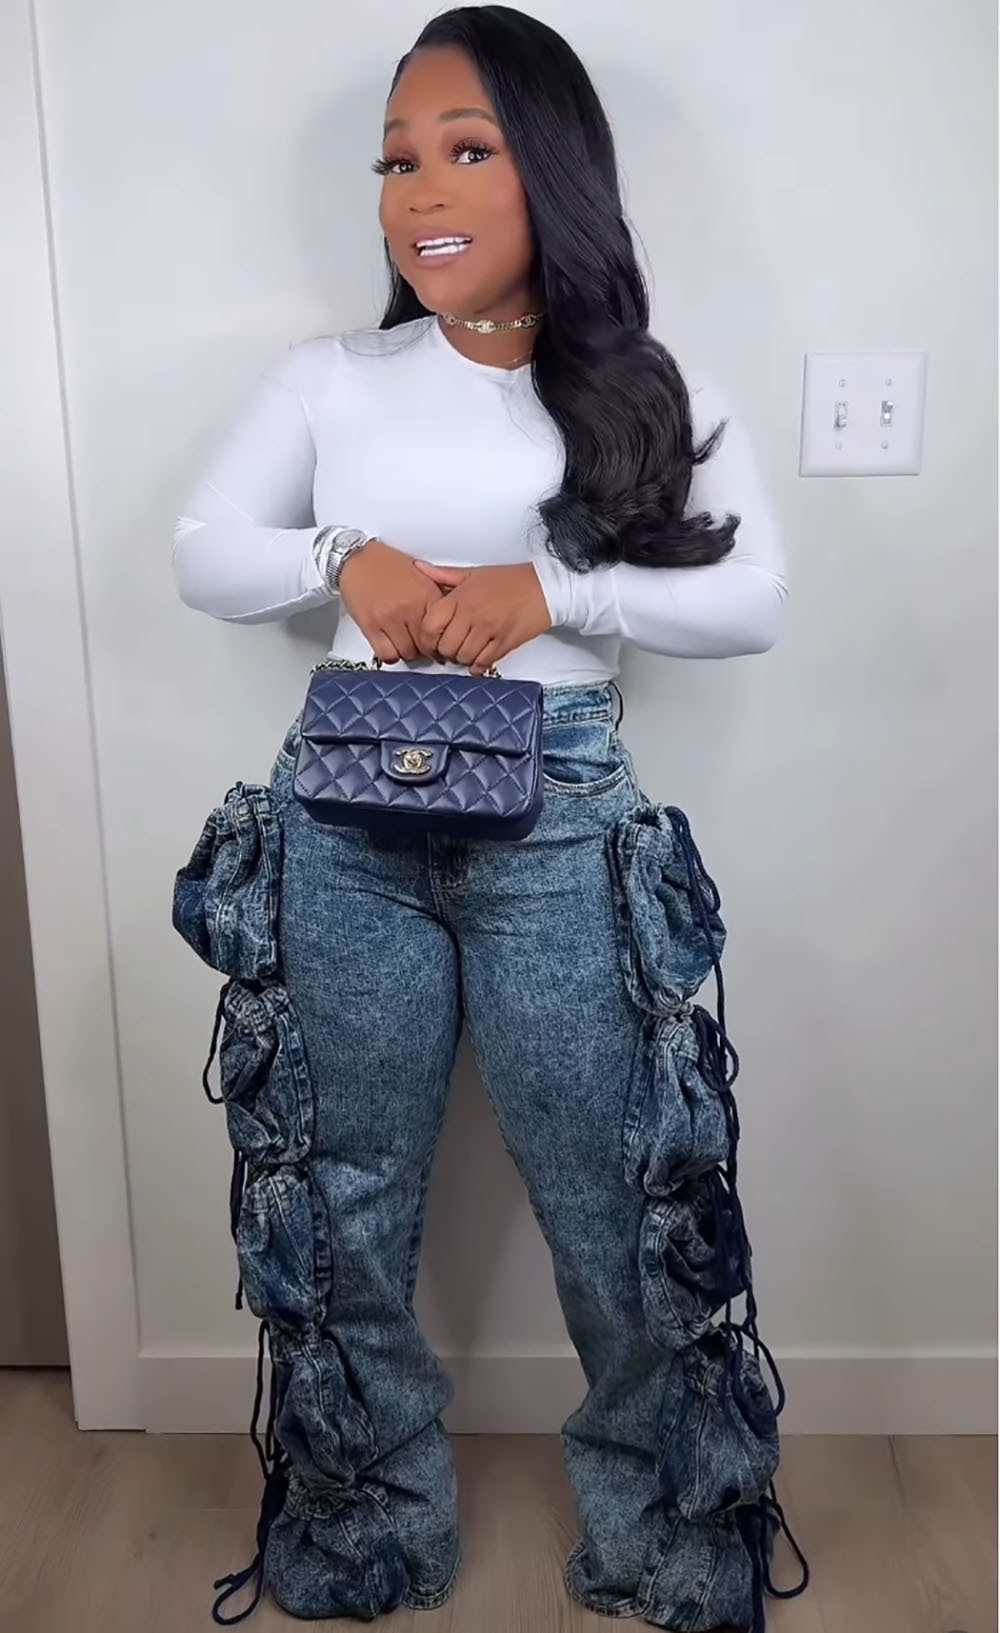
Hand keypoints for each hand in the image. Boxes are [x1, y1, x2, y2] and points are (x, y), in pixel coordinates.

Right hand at [338, 538, 444, 662]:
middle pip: (426, 645)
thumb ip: (435, 598)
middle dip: (425, 647)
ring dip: (407, 651)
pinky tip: (391, 645)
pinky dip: (391, 654)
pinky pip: (387, 654)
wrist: (356, 557)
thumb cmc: (387, 565)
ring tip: (405, 641)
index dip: (440, 639)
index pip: (443, 630)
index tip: (437, 640)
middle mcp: (410, 607)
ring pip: (408, 653)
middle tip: (420, 644)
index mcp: (427, 594)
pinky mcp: (371, 626)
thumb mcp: (421, 575)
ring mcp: (390, 618)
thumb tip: (448, 620)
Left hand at [413, 562, 551, 673]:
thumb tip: (419, 568)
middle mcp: (473, 614)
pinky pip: (484, 662)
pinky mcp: (505, 642)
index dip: (427, 639)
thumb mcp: (473, 573)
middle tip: (449, 649)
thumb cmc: (509, 580)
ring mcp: (490, 629)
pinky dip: (478, 666)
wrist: (543, 587)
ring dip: (462, 659)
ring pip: (464, 657)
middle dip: (445, 652)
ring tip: (465, 652)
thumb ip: (443, 575)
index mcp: (461, 597)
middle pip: (446, 646)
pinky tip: (478, 660)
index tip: (432, 641)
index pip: (431, 626)